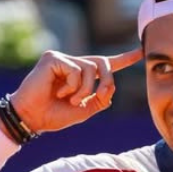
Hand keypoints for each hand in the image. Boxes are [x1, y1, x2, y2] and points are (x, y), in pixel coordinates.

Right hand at [9, 49, 142, 133]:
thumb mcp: (83, 110)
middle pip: (103, 64)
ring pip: (91, 69)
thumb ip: (100, 100)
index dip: (124, 59)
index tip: (140, 52)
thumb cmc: (53, 116)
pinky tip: (59, 92)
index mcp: (81, 75)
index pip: (106, 64)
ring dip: (86, 90)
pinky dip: (73, 86)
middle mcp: (73, 63)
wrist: (31, 119)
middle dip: (107, 81)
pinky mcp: (53, 58)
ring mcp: (63, 59)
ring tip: (70, 99)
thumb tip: (110, 89)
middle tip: (100, 96)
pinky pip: (76, 70)